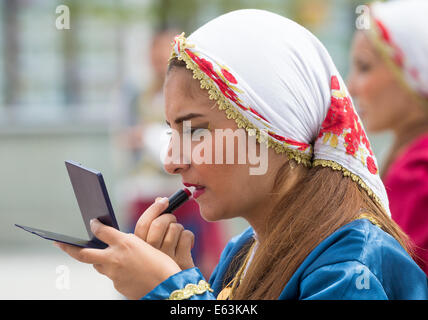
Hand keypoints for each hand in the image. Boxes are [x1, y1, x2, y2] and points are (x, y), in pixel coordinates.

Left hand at [54, 219, 180, 299]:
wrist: (168, 288)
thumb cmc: (162, 265)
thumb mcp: (146, 246)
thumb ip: (128, 243)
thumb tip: (117, 242)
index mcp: (124, 243)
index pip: (101, 231)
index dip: (94, 226)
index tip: (92, 223)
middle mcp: (115, 258)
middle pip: (83, 253)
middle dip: (69, 248)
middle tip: (59, 243)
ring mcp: (113, 274)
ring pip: (98, 265)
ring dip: (98, 259)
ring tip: (100, 255)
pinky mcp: (117, 285)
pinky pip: (111, 276)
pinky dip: (114, 271)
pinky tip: (126, 270)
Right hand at [134, 197, 194, 269]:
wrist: (175, 286)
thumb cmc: (163, 261)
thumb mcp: (152, 246)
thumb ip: (152, 224)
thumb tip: (159, 199)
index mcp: (139, 249)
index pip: (143, 224)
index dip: (154, 208)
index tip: (163, 200)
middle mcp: (149, 255)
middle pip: (159, 224)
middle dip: (169, 217)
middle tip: (172, 221)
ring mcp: (165, 259)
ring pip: (175, 229)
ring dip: (179, 229)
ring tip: (178, 237)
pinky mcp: (181, 262)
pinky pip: (186, 236)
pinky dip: (189, 236)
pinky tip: (187, 244)